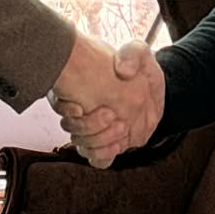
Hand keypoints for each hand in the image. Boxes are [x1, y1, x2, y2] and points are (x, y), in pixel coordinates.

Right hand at [49, 36, 164, 167]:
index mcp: (82, 90)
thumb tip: (122, 70)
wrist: (155, 89)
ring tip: (121, 127)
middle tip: (110, 114)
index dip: (65, 109)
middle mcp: (83, 112)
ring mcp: (96, 130)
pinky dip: (104, 156)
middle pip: (70, 129)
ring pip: (82, 146)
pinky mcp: (109, 144)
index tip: (80, 108)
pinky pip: (97, 160)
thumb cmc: (141, 70)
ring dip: (100, 141)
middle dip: (89, 126)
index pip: (59, 103)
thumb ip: (132, 55)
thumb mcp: (139, 53)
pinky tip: (117, 144)